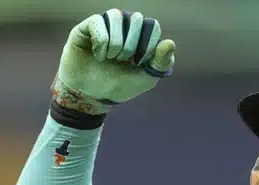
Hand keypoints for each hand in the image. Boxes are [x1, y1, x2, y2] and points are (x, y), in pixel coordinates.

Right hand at [52, 8, 175, 114]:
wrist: (93, 96)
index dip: (147, 46)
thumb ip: (161, 63)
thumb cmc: (120, 85)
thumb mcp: (146, 78)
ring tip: (110, 58)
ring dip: (116, 43)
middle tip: (123, 61)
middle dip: (131, 46)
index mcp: (142, 34)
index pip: (153, 26)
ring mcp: (106, 23)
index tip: (138, 64)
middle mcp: (125, 24)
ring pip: (117, 16)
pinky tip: (98, 56)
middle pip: (137, 18)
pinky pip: (98, 22)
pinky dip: (101, 44)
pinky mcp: (88, 26)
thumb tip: (170, 43)